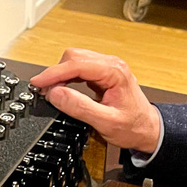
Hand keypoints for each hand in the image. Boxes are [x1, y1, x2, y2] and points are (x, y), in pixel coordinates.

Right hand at [30, 48, 160, 152]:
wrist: (148, 129)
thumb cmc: (133, 126)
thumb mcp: (106, 122)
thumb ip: (80, 107)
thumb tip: (56, 94)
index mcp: (114, 72)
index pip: (77, 64)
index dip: (54, 73)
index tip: (38, 82)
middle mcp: (111, 64)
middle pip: (74, 57)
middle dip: (56, 72)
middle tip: (43, 90)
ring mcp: (107, 67)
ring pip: (75, 60)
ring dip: (61, 73)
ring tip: (51, 90)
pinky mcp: (103, 73)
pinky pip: (80, 67)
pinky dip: (68, 76)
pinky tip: (63, 88)